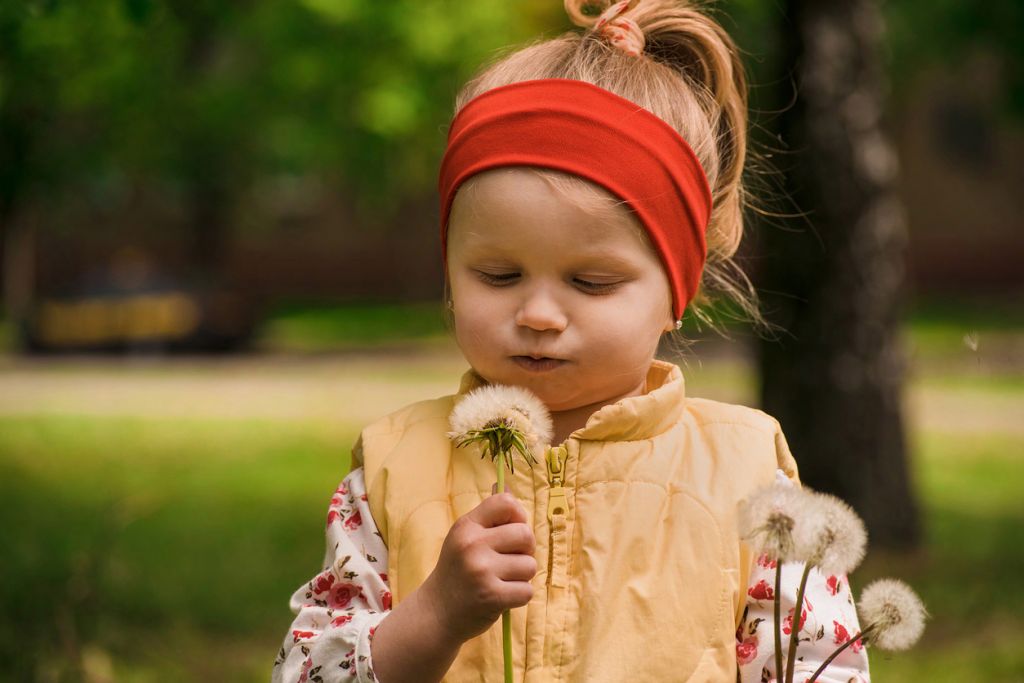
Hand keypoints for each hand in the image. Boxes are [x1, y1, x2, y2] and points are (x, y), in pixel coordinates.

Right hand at [420, 490, 536, 643]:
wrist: (436, 613)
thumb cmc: (457, 572)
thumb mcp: (464, 538)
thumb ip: (488, 515)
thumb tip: (508, 487)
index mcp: (467, 526)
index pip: (506, 503)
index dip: (518, 516)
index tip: (512, 530)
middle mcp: (473, 544)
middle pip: (525, 534)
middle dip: (525, 550)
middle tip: (508, 561)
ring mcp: (482, 571)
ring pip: (530, 565)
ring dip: (522, 576)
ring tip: (501, 580)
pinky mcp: (492, 596)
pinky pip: (527, 591)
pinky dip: (519, 596)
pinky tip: (501, 597)